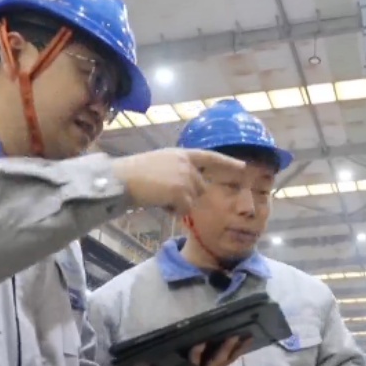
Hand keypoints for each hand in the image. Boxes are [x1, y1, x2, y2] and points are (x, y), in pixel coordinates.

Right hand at [111, 148, 244, 213]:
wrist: (122, 179)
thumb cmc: (134, 174)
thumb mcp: (160, 163)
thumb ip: (177, 170)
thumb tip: (188, 188)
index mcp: (182, 154)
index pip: (210, 157)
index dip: (227, 163)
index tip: (243, 166)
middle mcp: (187, 164)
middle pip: (200, 188)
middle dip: (185, 197)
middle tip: (162, 194)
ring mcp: (185, 177)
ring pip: (191, 200)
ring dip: (177, 205)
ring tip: (157, 195)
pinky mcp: (181, 191)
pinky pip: (184, 209)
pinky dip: (172, 211)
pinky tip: (158, 201)